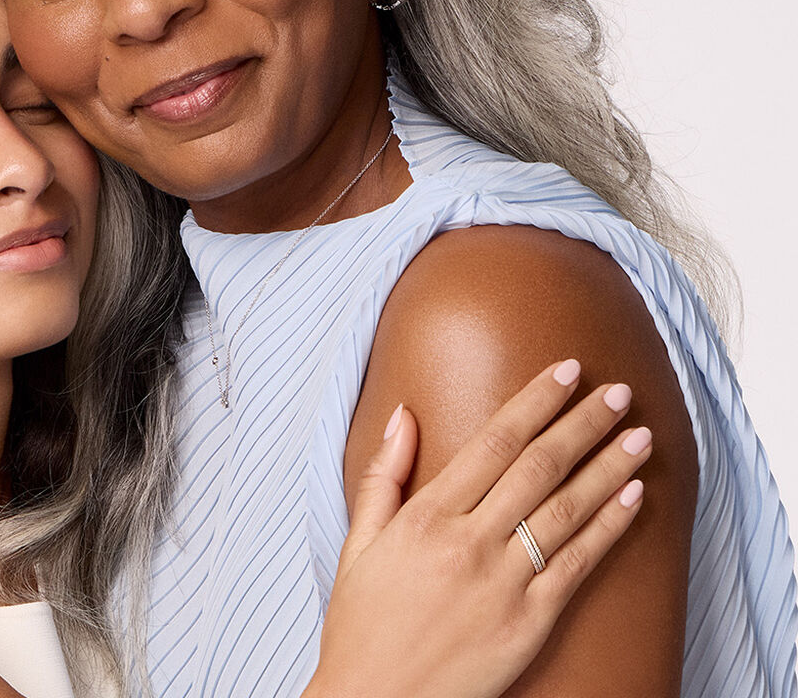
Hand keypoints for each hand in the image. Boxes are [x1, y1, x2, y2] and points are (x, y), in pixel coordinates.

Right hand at [307, 360, 650, 697]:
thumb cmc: (362, 625)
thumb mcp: (357, 544)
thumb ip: (382, 476)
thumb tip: (401, 416)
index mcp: (424, 517)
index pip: (493, 441)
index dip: (535, 402)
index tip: (567, 373)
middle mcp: (467, 542)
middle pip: (538, 466)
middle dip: (582, 423)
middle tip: (617, 391)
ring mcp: (502, 583)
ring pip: (566, 509)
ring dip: (609, 466)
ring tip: (640, 434)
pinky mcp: (530, 622)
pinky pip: (578, 564)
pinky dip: (609, 526)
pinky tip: (633, 496)